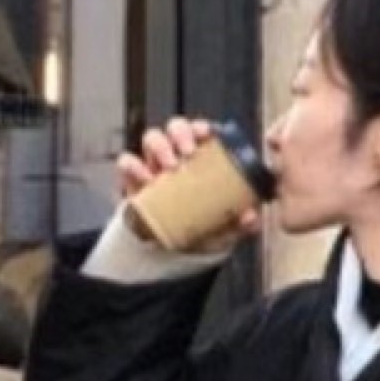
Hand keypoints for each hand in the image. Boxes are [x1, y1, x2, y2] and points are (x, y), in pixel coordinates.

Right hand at [115, 116, 263, 246]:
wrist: (173, 253)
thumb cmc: (201, 229)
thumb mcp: (225, 227)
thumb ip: (241, 222)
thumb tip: (251, 216)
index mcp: (200, 158)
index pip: (200, 131)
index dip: (202, 127)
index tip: (207, 134)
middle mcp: (176, 155)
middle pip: (175, 127)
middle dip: (181, 133)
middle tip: (188, 153)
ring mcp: (153, 165)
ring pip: (152, 138)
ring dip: (161, 147)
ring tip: (170, 167)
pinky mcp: (133, 180)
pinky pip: (128, 162)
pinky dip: (134, 166)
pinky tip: (145, 179)